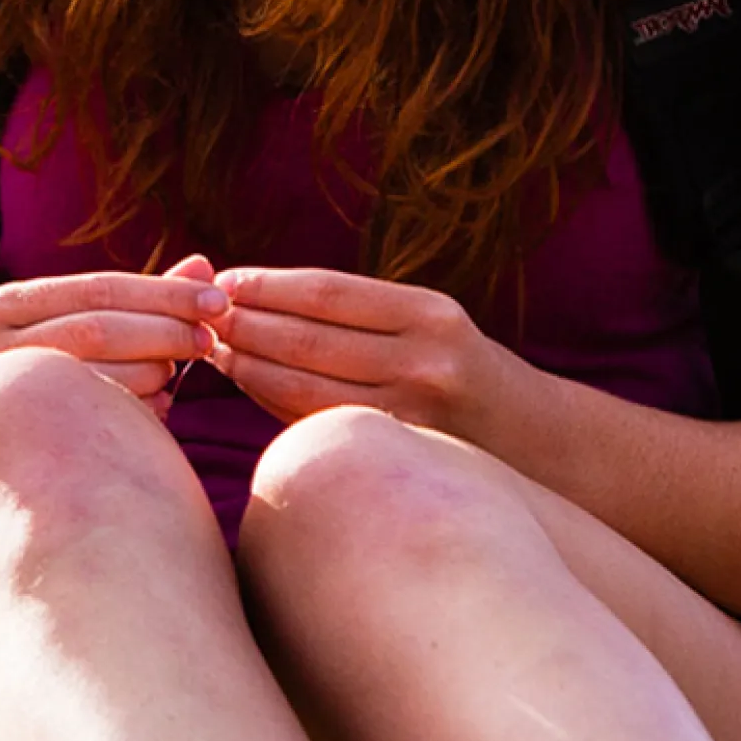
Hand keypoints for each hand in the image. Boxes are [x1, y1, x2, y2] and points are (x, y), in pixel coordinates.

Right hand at [0, 254, 226, 416]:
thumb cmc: (47, 367)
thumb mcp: (76, 323)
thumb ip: (139, 297)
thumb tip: (203, 264)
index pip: (98, 289)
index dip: (165, 293)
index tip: (218, 301)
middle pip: (98, 329)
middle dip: (165, 331)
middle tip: (208, 339)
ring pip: (101, 375)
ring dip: (154, 372)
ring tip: (173, 371)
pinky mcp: (23, 438)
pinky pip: (102, 419)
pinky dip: (142, 408)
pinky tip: (156, 405)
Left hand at [206, 265, 512, 437]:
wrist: (542, 441)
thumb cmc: (464, 370)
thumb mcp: (430, 323)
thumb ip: (356, 311)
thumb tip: (250, 292)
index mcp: (431, 315)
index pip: (325, 293)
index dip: (265, 286)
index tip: (223, 280)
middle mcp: (426, 363)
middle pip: (305, 341)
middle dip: (243, 325)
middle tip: (197, 316)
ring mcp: (413, 418)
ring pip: (300, 389)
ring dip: (246, 367)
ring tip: (212, 350)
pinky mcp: (396, 460)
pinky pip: (315, 424)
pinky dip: (272, 403)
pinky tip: (247, 387)